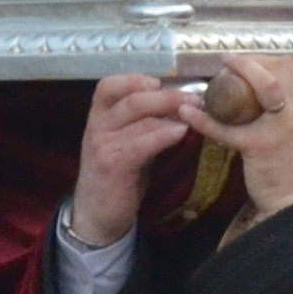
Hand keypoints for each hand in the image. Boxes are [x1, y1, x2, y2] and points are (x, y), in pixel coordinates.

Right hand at [60, 74, 201, 251]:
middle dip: (167, 96)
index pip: (108, 86)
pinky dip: (164, 134)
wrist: (96, 214)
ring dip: (172, 112)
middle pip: (132, 99)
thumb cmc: (116, 176)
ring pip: (139, 116)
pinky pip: (142, 143)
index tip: (160, 81)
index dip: (134, 79)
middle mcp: (97, 126)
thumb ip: (142, 124)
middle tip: (195, 98)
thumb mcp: (125, 143)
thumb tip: (178, 106)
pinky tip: (182, 132)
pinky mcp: (113, 164)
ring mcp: (103, 144)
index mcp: (99, 116)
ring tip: (196, 113)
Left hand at [196, 52, 292, 214]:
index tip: (248, 63)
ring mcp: (281, 126)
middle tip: (226, 67)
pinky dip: (204, 119)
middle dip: (247, 62)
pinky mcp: (258, 145)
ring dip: (232, 76)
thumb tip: (262, 91)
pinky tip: (188, 114)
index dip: (265, 58)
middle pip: (275, 68)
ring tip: (211, 81)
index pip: (291, 66)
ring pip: (258, 86)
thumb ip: (291, 109)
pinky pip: (226, 127)